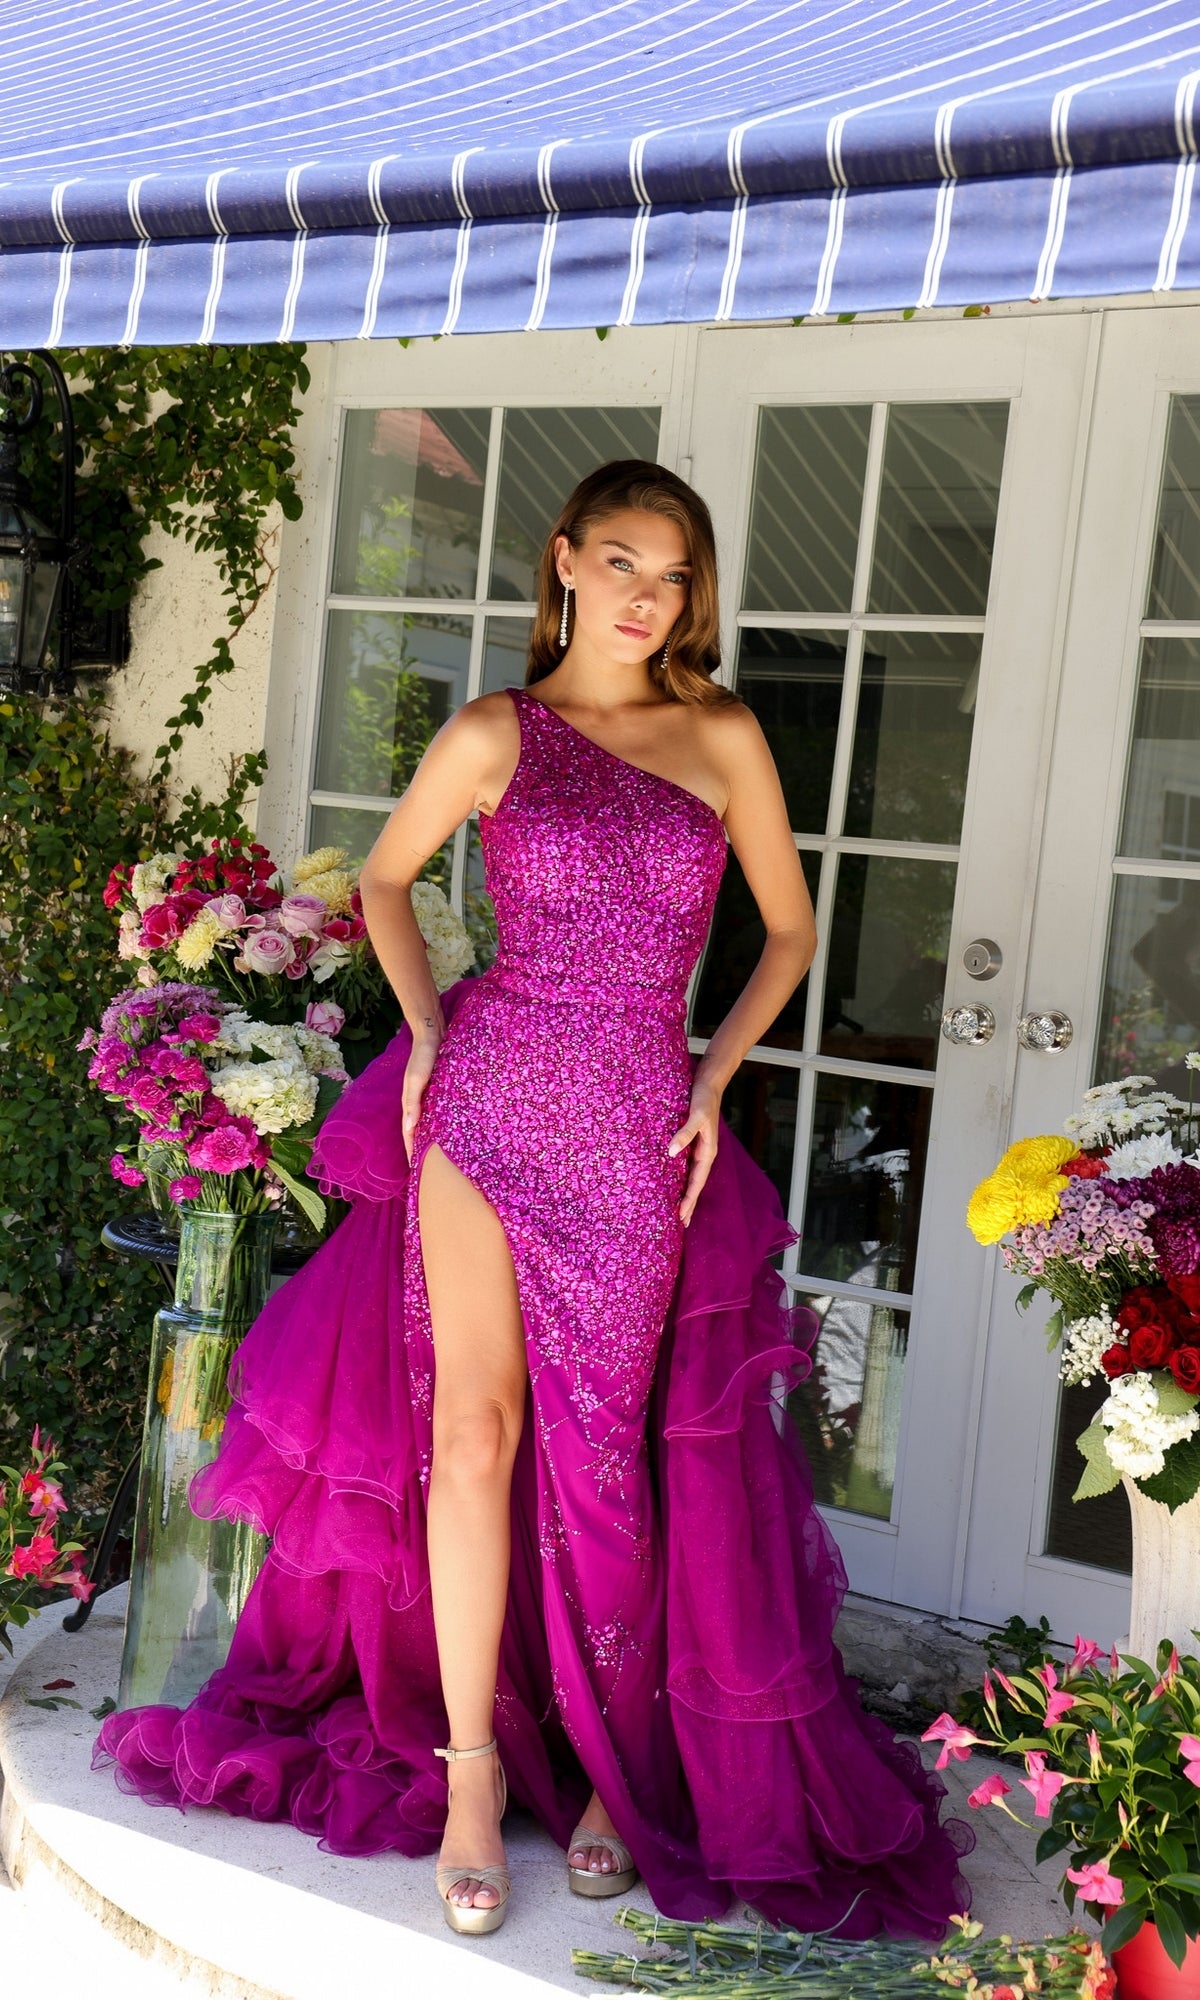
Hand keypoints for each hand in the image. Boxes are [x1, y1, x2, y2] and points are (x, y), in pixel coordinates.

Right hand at [401, 1034, 440, 1161]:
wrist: (432, 1032)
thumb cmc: (423, 1056)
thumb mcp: (416, 1080)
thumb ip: (412, 1103)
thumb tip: (409, 1128)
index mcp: (410, 1102)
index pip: (409, 1133)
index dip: (411, 1151)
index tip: (415, 1170)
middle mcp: (419, 1101)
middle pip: (419, 1130)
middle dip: (421, 1148)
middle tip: (429, 1169)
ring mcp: (430, 1095)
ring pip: (430, 1121)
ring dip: (432, 1136)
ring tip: (441, 1155)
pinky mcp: (441, 1088)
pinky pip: (440, 1110)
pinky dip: (442, 1121)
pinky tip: (452, 1127)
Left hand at [668, 1080, 720, 1227]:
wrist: (708, 1082)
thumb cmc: (704, 1098)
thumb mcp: (695, 1115)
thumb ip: (685, 1134)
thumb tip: (671, 1153)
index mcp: (707, 1152)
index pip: (696, 1182)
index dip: (689, 1200)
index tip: (681, 1217)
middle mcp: (703, 1153)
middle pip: (695, 1184)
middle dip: (689, 1204)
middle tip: (680, 1224)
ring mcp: (698, 1148)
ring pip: (691, 1177)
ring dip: (686, 1194)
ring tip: (679, 1211)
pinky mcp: (692, 1142)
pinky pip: (686, 1166)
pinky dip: (681, 1178)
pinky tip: (674, 1183)